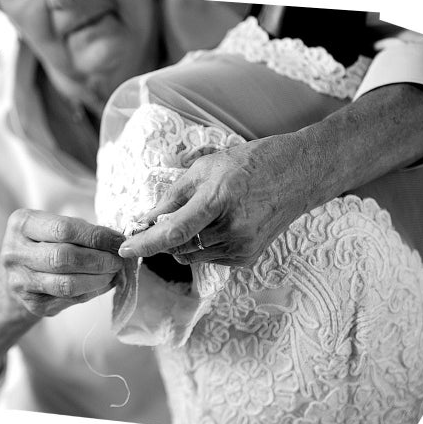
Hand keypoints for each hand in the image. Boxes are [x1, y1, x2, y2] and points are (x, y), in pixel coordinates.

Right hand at [0, 210, 125, 316]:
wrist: (18, 274)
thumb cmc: (45, 243)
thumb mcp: (54, 226)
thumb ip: (82, 231)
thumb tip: (118, 242)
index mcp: (22, 224)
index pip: (64, 229)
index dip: (96, 236)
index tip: (118, 240)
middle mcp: (15, 252)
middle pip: (64, 258)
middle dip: (99, 259)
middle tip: (118, 260)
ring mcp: (21, 281)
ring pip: (67, 284)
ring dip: (98, 279)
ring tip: (114, 272)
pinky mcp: (33, 304)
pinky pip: (70, 299)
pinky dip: (92, 291)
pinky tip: (103, 283)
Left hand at [118, 134, 317, 266]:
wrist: (296, 175)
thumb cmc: (248, 164)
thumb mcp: (205, 169)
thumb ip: (172, 197)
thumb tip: (145, 220)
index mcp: (218, 200)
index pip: (172, 232)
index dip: (145, 243)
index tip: (125, 248)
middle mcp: (231, 228)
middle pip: (179, 247)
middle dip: (164, 237)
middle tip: (166, 218)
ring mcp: (242, 246)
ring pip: (193, 256)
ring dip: (185, 242)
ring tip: (202, 215)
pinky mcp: (248, 258)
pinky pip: (211, 259)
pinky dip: (205, 246)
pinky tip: (220, 225)